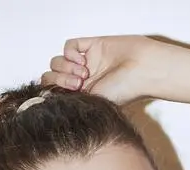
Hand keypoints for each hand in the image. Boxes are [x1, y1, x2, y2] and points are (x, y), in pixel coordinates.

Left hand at [42, 35, 164, 103]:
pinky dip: (70, 53)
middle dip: (60, 80)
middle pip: (52, 77)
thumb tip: (47, 99)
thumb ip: (70, 100)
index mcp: (81, 97)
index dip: (54, 92)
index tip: (66, 94)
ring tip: (84, 72)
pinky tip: (82, 60)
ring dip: (66, 67)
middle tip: (79, 83)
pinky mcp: (90, 46)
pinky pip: (68, 46)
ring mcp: (85, 63)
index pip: (53, 93)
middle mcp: (81, 81)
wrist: (142, 70)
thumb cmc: (125, 91)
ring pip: (57, 61)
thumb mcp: (92, 102)